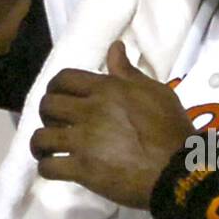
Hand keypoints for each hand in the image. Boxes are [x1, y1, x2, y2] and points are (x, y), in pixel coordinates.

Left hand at [30, 40, 193, 208]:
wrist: (177, 168)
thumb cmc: (171, 128)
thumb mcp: (156, 92)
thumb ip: (129, 72)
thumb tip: (114, 48)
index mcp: (105, 89)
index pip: (64, 79)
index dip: (56, 87)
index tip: (60, 96)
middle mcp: (89, 111)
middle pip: (47, 105)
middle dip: (46, 113)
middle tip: (56, 123)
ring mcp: (83, 142)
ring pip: (41, 137)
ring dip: (40, 143)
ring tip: (47, 149)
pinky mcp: (82, 170)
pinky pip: (49, 167)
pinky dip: (46, 168)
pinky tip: (54, 167)